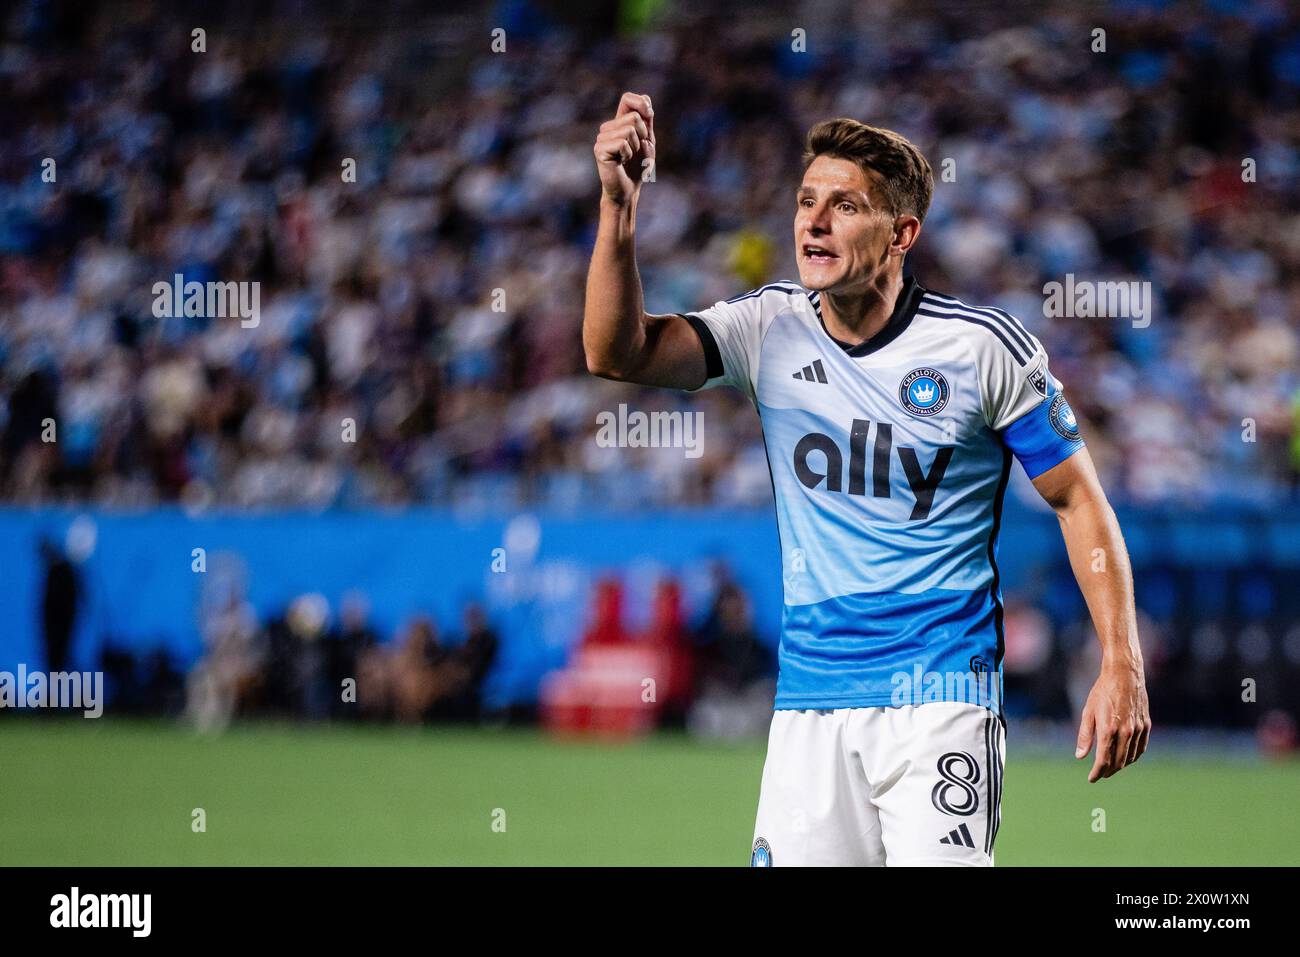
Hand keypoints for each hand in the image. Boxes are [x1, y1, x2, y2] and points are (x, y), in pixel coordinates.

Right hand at [593, 92, 655, 206]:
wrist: (628, 190)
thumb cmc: (638, 168)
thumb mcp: (648, 142)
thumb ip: (647, 122)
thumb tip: (645, 99)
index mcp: (620, 122)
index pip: (628, 98)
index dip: (641, 103)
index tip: (649, 115)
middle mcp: (609, 127)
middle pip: (634, 116)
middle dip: (643, 134)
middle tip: (636, 150)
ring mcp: (602, 138)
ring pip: (629, 130)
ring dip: (636, 147)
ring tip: (628, 157)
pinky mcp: (599, 149)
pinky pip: (622, 143)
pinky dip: (628, 154)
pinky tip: (621, 162)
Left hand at [1075, 655, 1150, 781]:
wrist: (1124, 675)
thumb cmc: (1102, 692)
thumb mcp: (1088, 712)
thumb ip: (1085, 736)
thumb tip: (1080, 757)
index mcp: (1108, 729)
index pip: (1103, 760)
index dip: (1097, 772)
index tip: (1092, 778)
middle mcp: (1125, 732)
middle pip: (1118, 762)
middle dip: (1108, 771)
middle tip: (1100, 774)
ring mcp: (1138, 729)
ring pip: (1130, 757)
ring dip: (1120, 766)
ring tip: (1111, 767)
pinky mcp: (1146, 725)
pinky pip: (1141, 748)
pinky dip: (1133, 756)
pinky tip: (1127, 758)